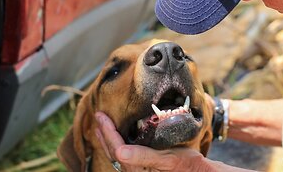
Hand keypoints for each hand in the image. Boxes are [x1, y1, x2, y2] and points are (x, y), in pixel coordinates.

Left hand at [95, 112, 211, 171]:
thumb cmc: (184, 166)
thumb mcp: (166, 159)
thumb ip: (142, 156)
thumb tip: (119, 151)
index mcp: (137, 169)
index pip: (116, 148)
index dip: (107, 132)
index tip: (101, 116)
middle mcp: (135, 171)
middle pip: (113, 151)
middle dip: (104, 133)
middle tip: (98, 115)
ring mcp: (138, 169)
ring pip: (117, 153)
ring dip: (108, 138)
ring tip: (102, 126)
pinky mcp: (144, 166)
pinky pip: (125, 154)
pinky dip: (118, 142)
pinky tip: (118, 136)